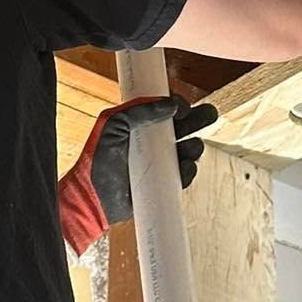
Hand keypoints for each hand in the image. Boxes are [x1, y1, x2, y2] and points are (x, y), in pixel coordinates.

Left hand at [58, 96, 219, 253]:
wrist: (92, 196)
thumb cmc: (96, 159)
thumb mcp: (112, 124)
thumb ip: (138, 109)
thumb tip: (170, 104)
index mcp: (140, 123)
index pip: (166, 108)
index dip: (178, 104)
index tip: (183, 106)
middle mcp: (153, 141)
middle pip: (184, 126)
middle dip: (199, 119)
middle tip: (209, 114)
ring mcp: (160, 162)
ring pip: (188, 149)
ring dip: (195, 145)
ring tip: (192, 146)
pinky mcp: (165, 182)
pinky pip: (184, 174)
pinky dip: (188, 170)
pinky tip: (185, 166)